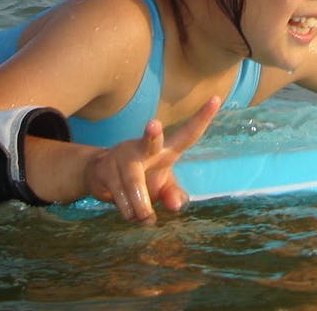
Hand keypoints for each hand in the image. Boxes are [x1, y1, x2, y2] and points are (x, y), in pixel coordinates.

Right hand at [84, 96, 220, 221]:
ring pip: (134, 185)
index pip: (188, 134)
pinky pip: (120, 197)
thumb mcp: (162, 187)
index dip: (202, 118)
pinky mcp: (104, 169)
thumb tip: (176, 205)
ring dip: (140, 207)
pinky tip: (128, 210)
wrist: (100, 176)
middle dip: (151, 134)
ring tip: (145, 217)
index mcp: (165, 149)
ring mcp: (122, 157)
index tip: (216, 99)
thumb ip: (173, 195)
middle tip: (154, 125)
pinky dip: (128, 211)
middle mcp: (143, 148)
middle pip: (149, 142)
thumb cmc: (141, 177)